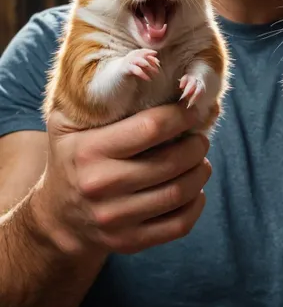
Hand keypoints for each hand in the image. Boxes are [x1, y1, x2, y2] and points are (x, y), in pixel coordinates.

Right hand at [31, 103, 209, 255]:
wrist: (57, 216)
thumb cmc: (71, 155)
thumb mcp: (66, 121)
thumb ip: (93, 94)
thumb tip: (142, 63)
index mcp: (89, 150)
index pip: (151, 128)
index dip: (181, 115)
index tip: (192, 108)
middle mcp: (101, 186)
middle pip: (171, 162)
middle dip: (197, 144)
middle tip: (201, 136)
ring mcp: (116, 218)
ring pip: (178, 193)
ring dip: (200, 172)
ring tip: (200, 159)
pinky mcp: (129, 242)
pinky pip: (177, 226)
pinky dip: (196, 205)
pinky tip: (195, 190)